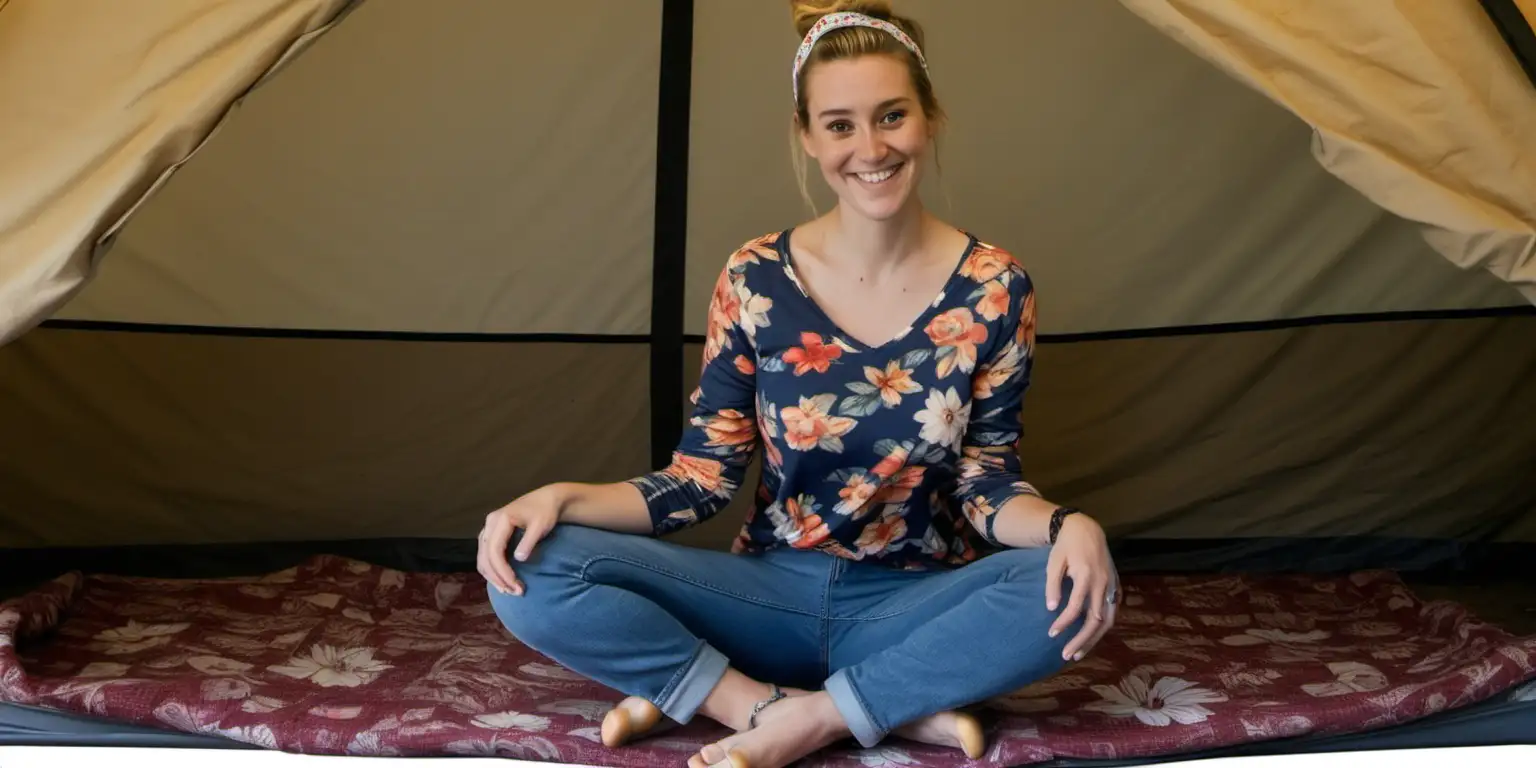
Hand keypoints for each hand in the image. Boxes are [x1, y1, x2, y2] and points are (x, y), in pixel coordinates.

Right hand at [477, 484, 565, 596]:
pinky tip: (502, 581)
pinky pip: (485, 556)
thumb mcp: (541, 525)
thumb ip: (529, 541)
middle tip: (515, 592)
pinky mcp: (491, 535)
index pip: (494, 551)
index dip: (502, 571)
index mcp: (499, 519)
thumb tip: (519, 559)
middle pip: (485, 557)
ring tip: (509, 591)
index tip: (515, 585)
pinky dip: (492, 570)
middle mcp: (489, 524)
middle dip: (498, 578)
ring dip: (493, 577)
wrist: (547, 499)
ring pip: (482, 559)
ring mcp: (488, 529)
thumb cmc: (546, 511)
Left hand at [1044, 513, 1118, 660]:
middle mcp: (1104, 584)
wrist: (1086, 530)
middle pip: (1096, 620)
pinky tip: (1091, 638)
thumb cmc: (1066, 546)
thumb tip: (1051, 609)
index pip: (1076, 608)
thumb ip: (1052, 585)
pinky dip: (1102, 628)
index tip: (1051, 633)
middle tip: (1066, 655)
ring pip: (1107, 620)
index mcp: (1087, 576)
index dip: (1064, 623)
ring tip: (1078, 653)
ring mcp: (1112, 586)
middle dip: (1081, 640)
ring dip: (1094, 639)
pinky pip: (1112, 613)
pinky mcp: (1116, 588)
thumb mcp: (1054, 562)